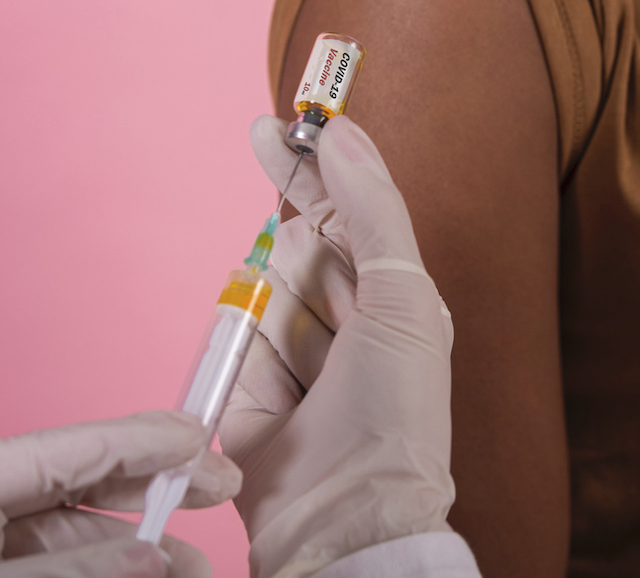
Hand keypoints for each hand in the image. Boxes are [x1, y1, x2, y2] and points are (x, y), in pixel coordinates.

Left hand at [0, 411, 241, 577]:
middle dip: (155, 483)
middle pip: (81, 477)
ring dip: (141, 542)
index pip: (68, 447)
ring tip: (194, 562)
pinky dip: (106, 564)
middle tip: (220, 486)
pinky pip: (56, 557)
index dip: (141, 439)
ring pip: (77, 525)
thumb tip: (155, 558)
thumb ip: (69, 569)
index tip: (201, 437)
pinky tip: (147, 570)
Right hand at [218, 115, 454, 577]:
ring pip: (262, 282)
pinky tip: (288, 394)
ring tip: (320, 370)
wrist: (348, 513)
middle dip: (296, 240)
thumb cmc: (397, 410)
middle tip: (305, 254)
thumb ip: (372, 207)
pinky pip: (235, 332)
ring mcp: (292, 346)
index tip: (279, 125)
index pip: (344, 208)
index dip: (314, 164)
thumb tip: (342, 131)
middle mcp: (342, 313)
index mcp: (390, 290)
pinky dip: (254, 351)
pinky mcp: (246, 379)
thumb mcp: (404, 295)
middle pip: (297, 238)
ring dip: (284, 311)